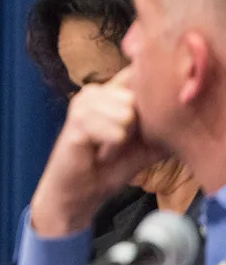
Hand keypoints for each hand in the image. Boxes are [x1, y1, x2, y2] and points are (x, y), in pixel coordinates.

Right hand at [30, 68, 166, 236]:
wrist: (82, 192)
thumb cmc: (111, 165)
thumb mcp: (147, 144)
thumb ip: (165, 125)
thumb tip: (189, 114)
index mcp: (111, 92)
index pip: (137, 73)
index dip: (149, 92)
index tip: (144, 121)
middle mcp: (95, 92)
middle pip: (137, 98)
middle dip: (136, 125)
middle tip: (118, 142)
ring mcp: (82, 105)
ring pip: (127, 114)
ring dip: (123, 138)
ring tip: (108, 149)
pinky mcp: (75, 123)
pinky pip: (113, 131)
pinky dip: (113, 147)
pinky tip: (101, 155)